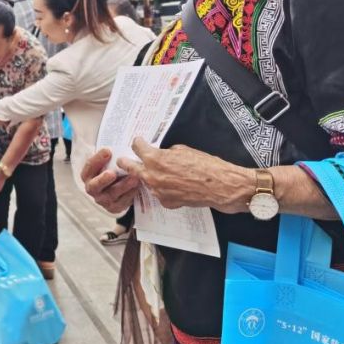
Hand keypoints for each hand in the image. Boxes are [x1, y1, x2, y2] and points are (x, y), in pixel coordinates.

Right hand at [82, 148, 139, 213]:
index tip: (108, 151)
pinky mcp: (114, 207)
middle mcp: (92, 188)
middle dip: (103, 179)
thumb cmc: (110, 171)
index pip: (89, 166)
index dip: (97, 159)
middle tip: (112, 173)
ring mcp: (103, 200)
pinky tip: (138, 187)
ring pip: (111, 194)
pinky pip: (122, 202)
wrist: (115, 190)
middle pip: (94, 185)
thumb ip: (109, 157)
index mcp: (88, 175)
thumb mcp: (106, 163)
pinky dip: (130, 194)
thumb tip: (124, 143)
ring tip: (134, 178)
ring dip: (123, 186)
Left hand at [118, 138, 252, 213]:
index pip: (137, 147)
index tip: (138, 142)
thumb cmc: (205, 165)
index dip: (138, 143)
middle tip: (122, 160)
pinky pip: (159, 192)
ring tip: (154, 172)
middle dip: (126, 162)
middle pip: (130, 167)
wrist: (220, 187)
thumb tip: (161, 154)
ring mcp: (157, 191)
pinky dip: (162, 188)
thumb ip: (166, 153)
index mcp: (155, 159)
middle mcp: (152, 176)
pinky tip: (172, 184)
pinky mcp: (166, 202)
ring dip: (147, 176)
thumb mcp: (183, 150)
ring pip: (145, 181)